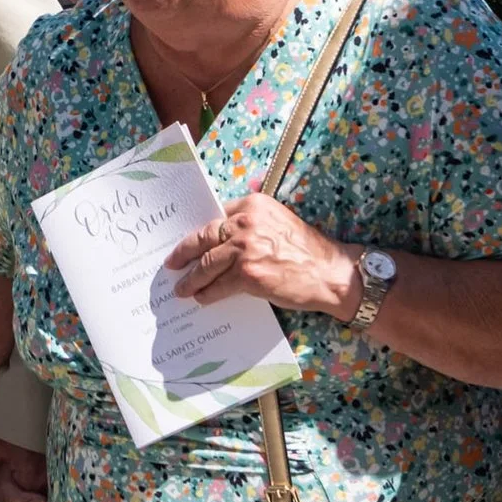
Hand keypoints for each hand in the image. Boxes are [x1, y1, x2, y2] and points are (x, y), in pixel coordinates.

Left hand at [165, 194, 357, 316]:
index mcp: (253, 204)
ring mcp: (245, 249)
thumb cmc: (306, 251)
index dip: (197, 232)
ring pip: (206, 264)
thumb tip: (219, 240)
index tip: (185, 241)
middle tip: (171, 263)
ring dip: (191, 278)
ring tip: (182, 287)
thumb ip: (250, 224)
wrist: (331, 273)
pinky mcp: (248, 274)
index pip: (215, 216)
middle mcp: (246, 222)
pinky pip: (218, 285)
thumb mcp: (277, 222)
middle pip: (203, 237)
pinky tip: (201, 298)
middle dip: (183, 252)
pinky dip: (207, 293)